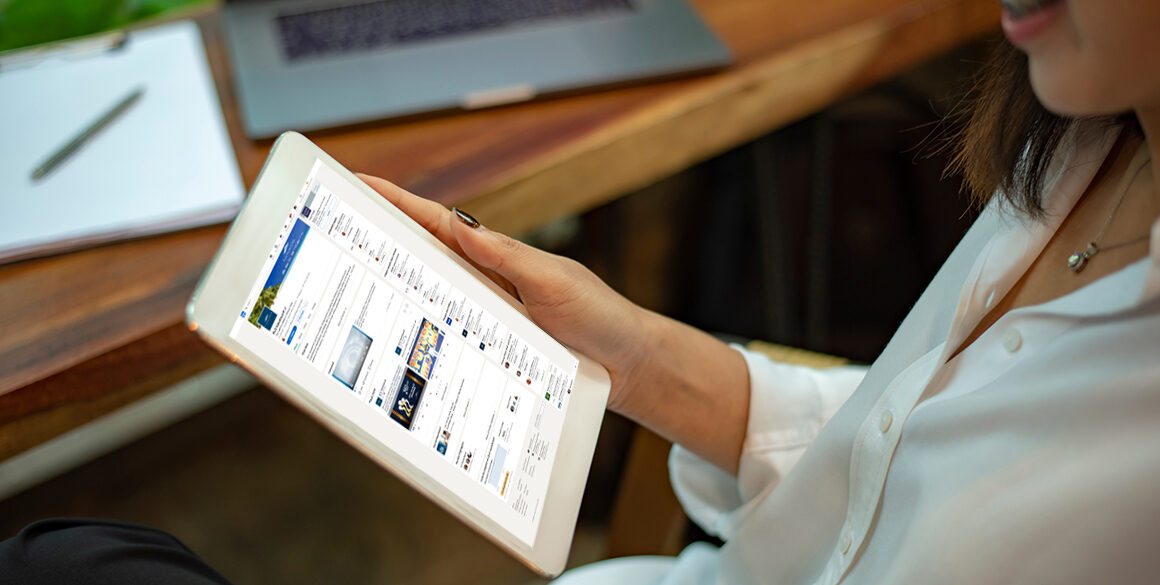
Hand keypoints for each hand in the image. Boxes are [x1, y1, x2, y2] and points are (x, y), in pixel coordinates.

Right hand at [358, 174, 750, 473]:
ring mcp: (482, 316)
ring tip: (341, 278)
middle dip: (374, 239)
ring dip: (386, 286)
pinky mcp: (486, 349)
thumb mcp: (552, 281)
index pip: (435, 222)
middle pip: (418, 257)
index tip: (355, 182)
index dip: (396, 202)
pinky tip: (386, 337)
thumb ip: (505, 255)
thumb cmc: (598, 317)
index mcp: (495, 256)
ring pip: (423, 297)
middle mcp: (483, 283)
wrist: (625, 366)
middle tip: (329, 227)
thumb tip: (458, 221)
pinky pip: (441, 336)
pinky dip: (412, 332)